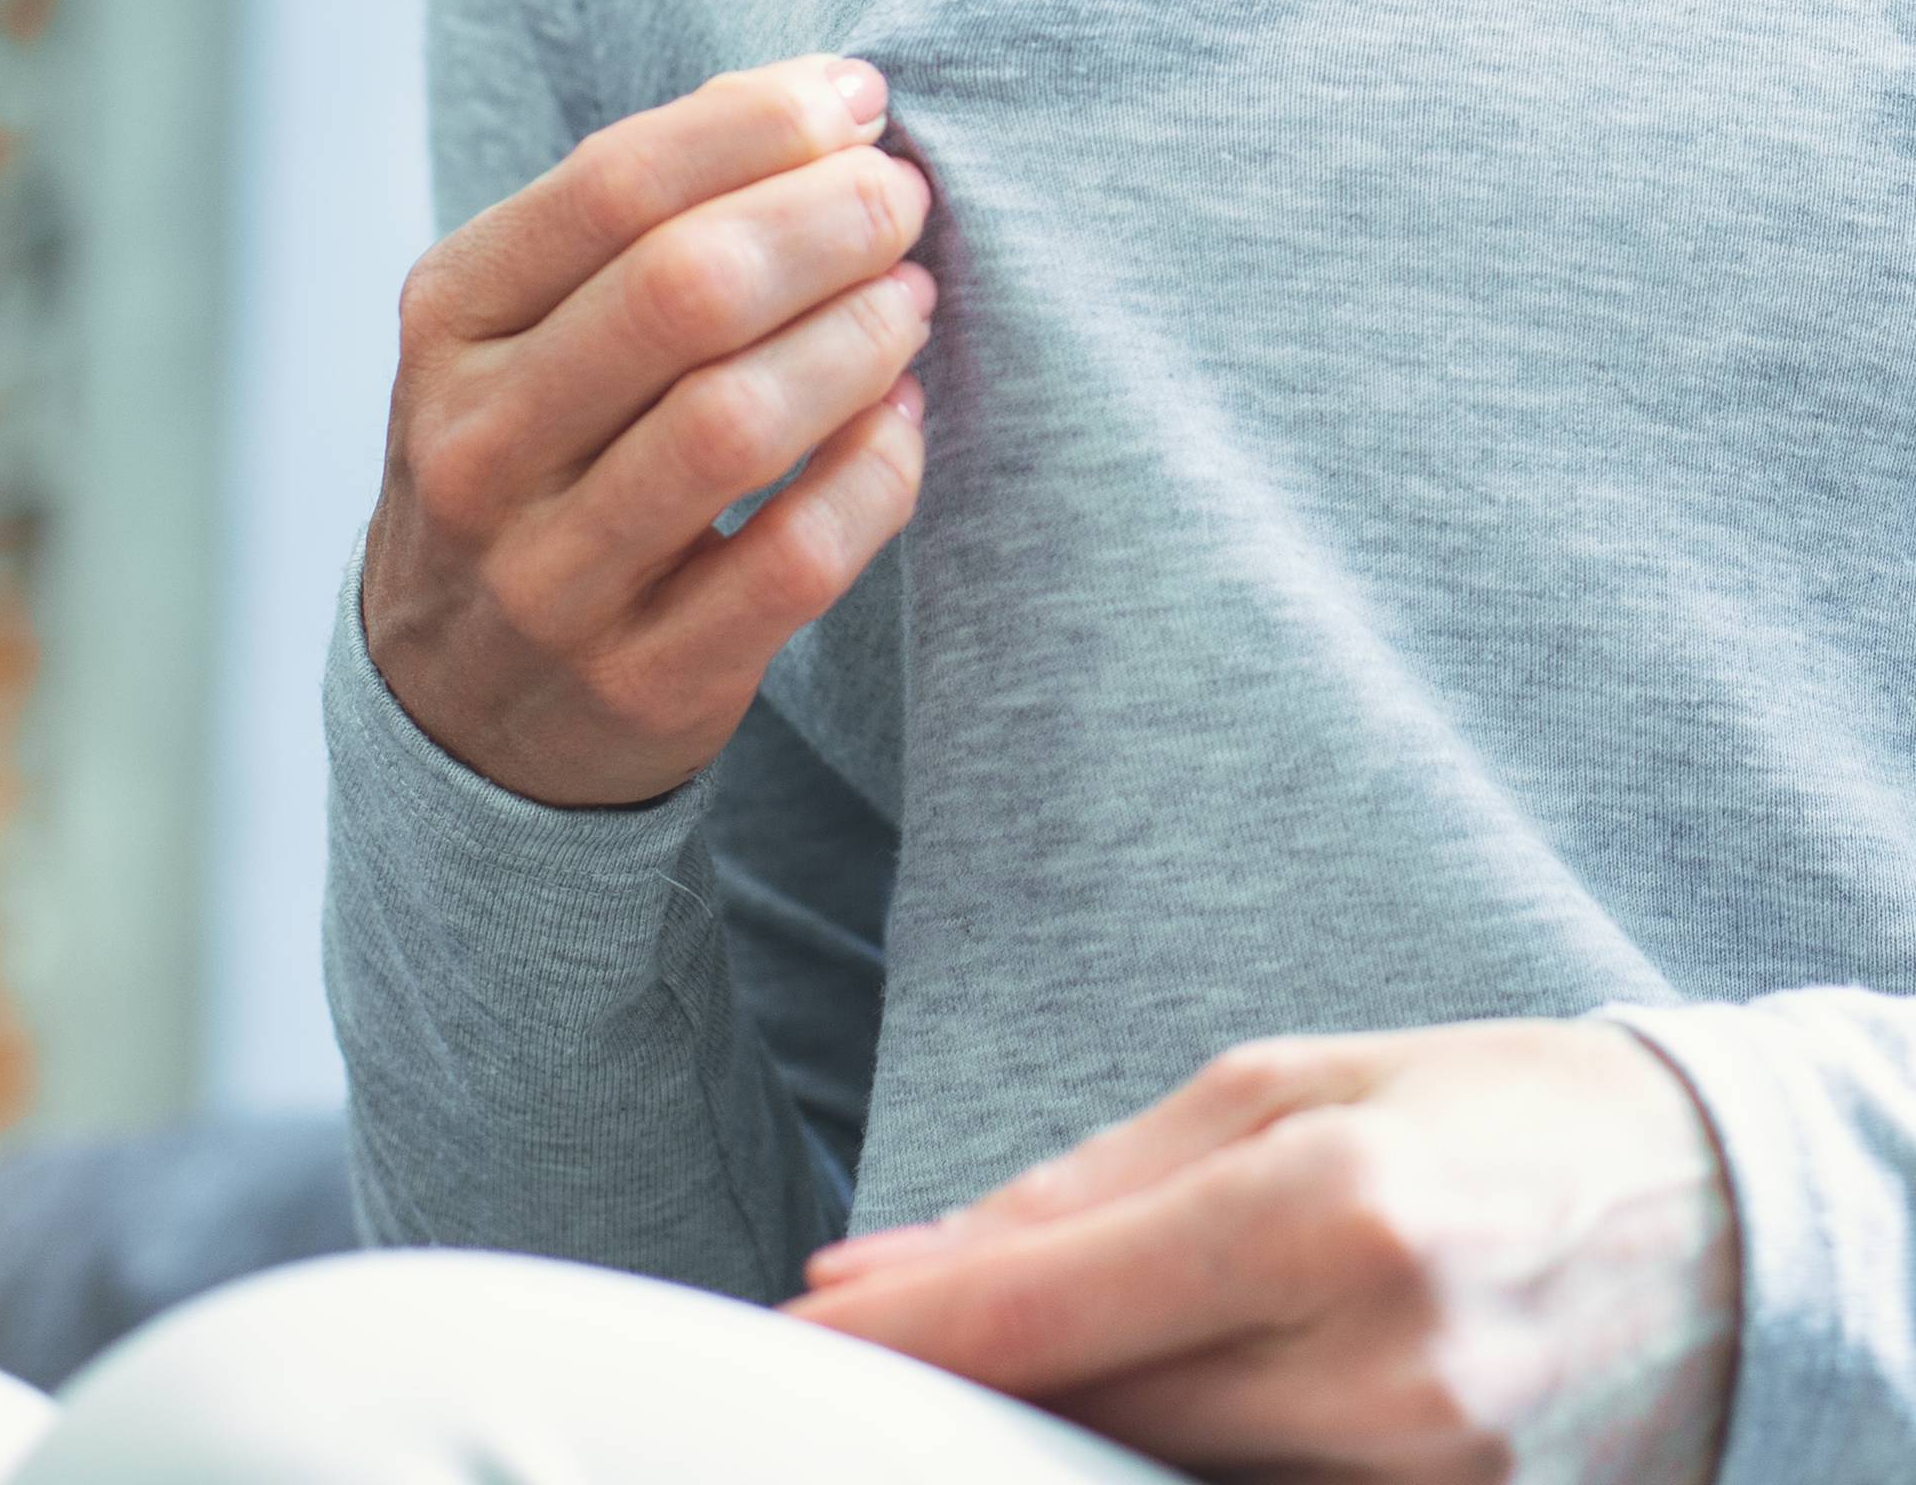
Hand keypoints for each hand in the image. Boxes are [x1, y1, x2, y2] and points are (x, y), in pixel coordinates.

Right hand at [362, 56, 932, 803]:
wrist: (459, 703)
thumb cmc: (534, 454)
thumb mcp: (524, 323)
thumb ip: (639, 213)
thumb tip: (817, 103)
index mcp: (449, 320)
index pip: (616, 183)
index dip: (762, 124)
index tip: (859, 100)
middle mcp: (479, 447)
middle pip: (685, 292)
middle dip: (828, 221)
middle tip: (901, 199)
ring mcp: (550, 577)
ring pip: (738, 424)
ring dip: (860, 340)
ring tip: (909, 299)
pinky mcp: (640, 681)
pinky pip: (793, 561)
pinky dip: (874, 474)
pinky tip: (901, 420)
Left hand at [789, 1015, 1738, 1481]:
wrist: (1722, 1212)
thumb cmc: (1490, 1112)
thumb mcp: (1290, 1083)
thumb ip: (1087, 1185)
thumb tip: (896, 1263)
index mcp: (1332, 1204)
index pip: (1059, 1302)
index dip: (912, 1328)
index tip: (805, 1328)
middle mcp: (1382, 1363)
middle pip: (1100, 1413)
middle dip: (982, 1381)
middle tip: (887, 1341)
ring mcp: (1426, 1478)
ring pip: (1167, 1480)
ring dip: (1083, 1427)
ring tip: (1056, 1356)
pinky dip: (1189, 1463)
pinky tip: (1164, 1410)